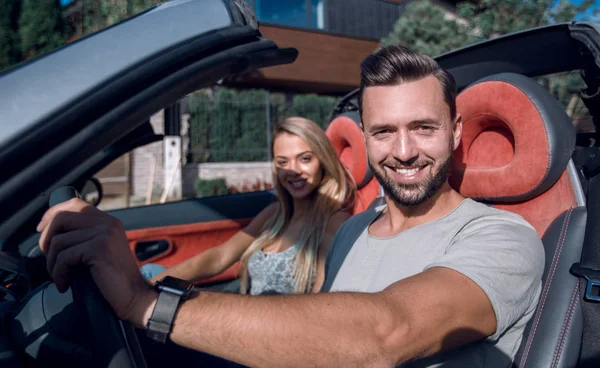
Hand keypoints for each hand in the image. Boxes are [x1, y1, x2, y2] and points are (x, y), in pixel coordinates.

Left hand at [38, 198, 156, 324]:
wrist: (133, 295)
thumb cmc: (113, 278)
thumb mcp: (101, 249)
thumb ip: (85, 236)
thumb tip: (52, 232)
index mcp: (108, 221)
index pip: (75, 203)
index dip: (52, 213)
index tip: (41, 229)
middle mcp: (107, 223)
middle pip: (62, 218)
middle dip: (46, 239)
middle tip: (48, 258)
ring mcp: (104, 234)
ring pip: (59, 241)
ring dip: (52, 263)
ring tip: (59, 276)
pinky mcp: (99, 248)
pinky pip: (64, 258)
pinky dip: (59, 274)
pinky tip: (64, 284)